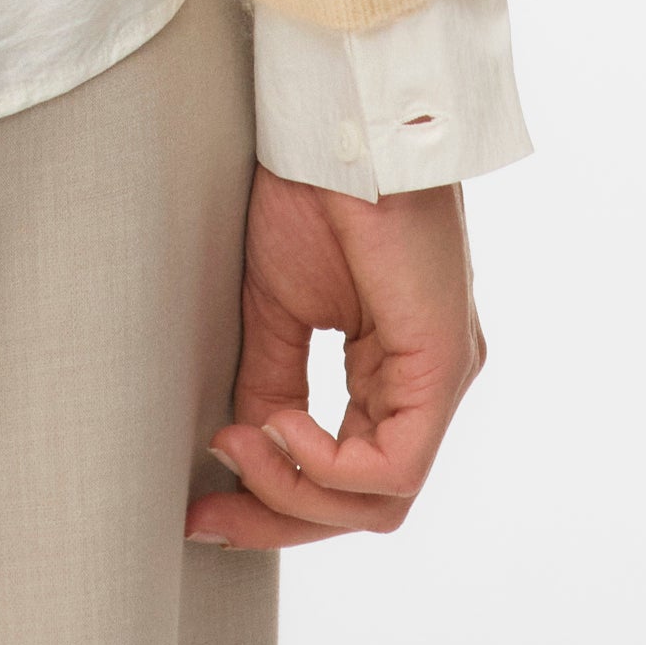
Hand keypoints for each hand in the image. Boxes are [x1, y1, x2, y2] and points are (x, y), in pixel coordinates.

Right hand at [189, 163, 483, 547]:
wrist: (335, 125)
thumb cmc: (310, 192)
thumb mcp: (276, 311)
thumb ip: (272, 385)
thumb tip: (243, 453)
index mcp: (392, 372)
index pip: (347, 476)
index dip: (273, 503)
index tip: (201, 509)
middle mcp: (426, 386)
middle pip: (365, 505)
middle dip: (279, 518)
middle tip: (206, 519)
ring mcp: (443, 381)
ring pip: (382, 501)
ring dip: (294, 492)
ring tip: (237, 444)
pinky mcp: (443, 367)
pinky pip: (392, 467)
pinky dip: (325, 467)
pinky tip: (279, 427)